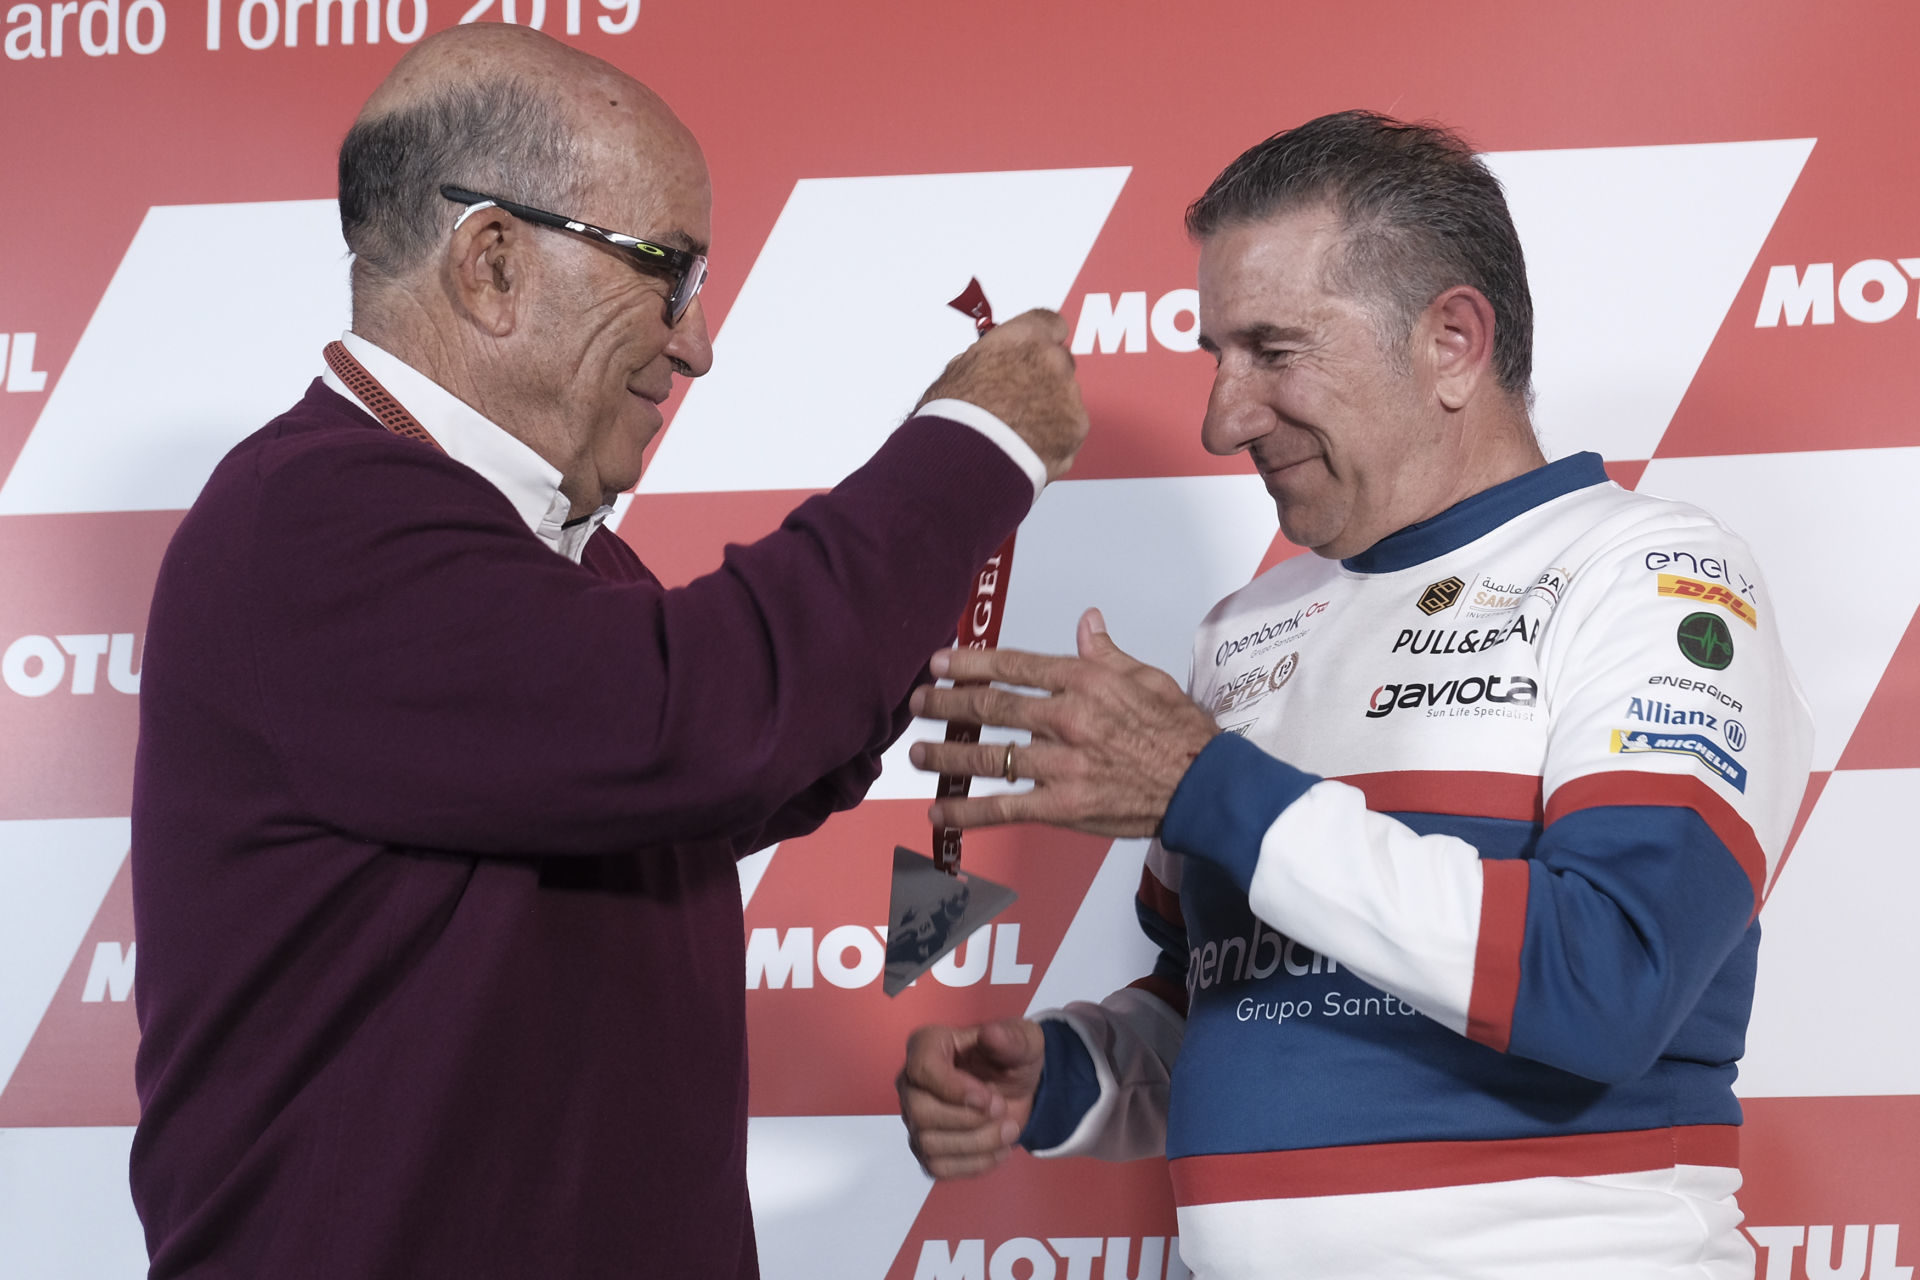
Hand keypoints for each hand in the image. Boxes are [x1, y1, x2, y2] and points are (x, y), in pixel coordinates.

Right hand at [897, 1018, 1046, 1177]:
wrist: (1018, 1090)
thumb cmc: (1013, 1058)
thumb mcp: (1024, 1042)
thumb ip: (1011, 1039)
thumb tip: (990, 1034)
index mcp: (927, 1045)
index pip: (922, 1069)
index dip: (955, 1090)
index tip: (990, 1099)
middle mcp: (911, 1082)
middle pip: (921, 1113)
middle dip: (969, 1120)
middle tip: (1002, 1110)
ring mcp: (915, 1118)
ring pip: (929, 1144)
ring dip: (978, 1144)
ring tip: (1008, 1130)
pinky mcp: (925, 1148)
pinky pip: (937, 1167)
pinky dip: (974, 1164)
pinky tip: (998, 1150)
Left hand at [908, 608, 1218, 836]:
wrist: (1202, 785)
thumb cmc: (1180, 732)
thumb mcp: (1147, 678)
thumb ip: (1106, 653)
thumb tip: (1087, 622)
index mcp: (1084, 683)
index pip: (1014, 666)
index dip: (971, 663)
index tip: (940, 662)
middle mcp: (1066, 718)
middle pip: (991, 708)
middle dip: (947, 704)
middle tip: (918, 703)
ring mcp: (1061, 764)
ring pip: (989, 758)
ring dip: (948, 756)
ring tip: (919, 754)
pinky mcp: (1063, 805)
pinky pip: (1005, 808)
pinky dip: (968, 813)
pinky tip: (941, 814)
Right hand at [916, 309, 1087, 482]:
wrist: (966, 461)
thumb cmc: (953, 417)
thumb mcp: (957, 372)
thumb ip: (985, 360)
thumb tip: (990, 363)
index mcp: (1022, 338)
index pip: (1050, 323)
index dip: (1043, 338)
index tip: (1036, 349)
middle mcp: (1052, 360)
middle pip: (1060, 362)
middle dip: (1044, 378)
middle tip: (1018, 401)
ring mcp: (1069, 395)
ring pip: (1065, 399)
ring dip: (1049, 412)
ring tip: (1015, 434)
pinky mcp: (1077, 429)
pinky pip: (1069, 430)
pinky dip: (1054, 439)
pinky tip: (1027, 450)